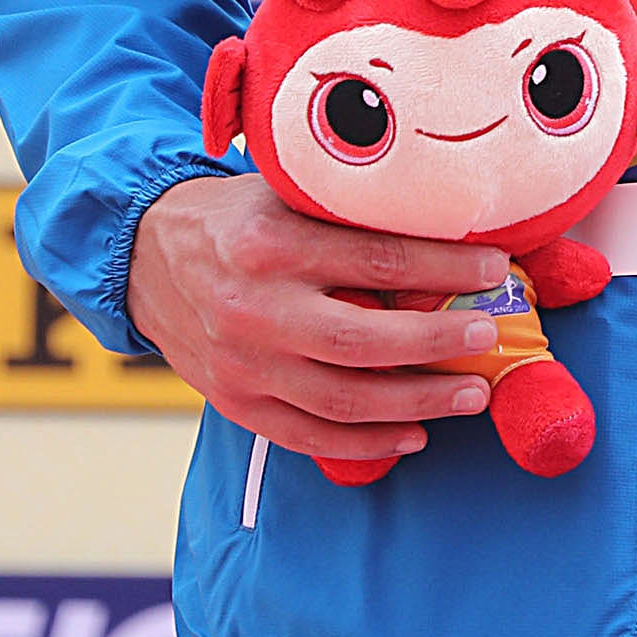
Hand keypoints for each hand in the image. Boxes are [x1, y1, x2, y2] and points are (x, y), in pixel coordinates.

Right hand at [127, 172, 515, 477]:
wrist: (143, 255)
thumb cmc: (237, 219)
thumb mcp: (286, 193)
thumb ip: (349, 214)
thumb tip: (446, 230)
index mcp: (271, 244)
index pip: (376, 261)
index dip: (444, 269)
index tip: (494, 268)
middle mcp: (253, 307)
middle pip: (363, 341)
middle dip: (437, 345)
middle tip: (486, 337)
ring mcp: (241, 363)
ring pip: (343, 400)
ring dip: (418, 403)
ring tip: (470, 393)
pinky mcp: (234, 402)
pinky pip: (309, 436)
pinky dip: (368, 443)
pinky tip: (414, 434)